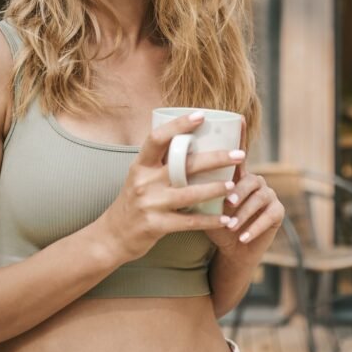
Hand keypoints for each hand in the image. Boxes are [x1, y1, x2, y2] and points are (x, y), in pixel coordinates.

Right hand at [98, 112, 243, 262]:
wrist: (112, 236)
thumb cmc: (134, 201)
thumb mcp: (140, 176)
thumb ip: (160, 162)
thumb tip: (191, 139)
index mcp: (141, 165)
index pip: (158, 138)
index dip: (179, 124)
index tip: (202, 115)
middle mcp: (144, 181)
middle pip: (184, 164)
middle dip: (216, 158)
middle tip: (239, 154)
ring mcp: (150, 204)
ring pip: (190, 194)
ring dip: (216, 189)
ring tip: (234, 184)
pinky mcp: (156, 226)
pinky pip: (189, 222)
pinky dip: (210, 221)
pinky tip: (225, 220)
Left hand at [205, 118, 283, 251]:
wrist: (232, 249)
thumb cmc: (214, 223)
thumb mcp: (203, 206)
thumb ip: (197, 190)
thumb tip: (172, 176)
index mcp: (238, 174)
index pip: (239, 153)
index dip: (241, 135)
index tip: (240, 118)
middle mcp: (255, 179)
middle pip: (250, 179)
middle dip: (239, 191)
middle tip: (228, 203)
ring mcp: (269, 194)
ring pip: (259, 198)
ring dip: (244, 213)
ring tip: (232, 226)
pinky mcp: (278, 212)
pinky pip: (269, 216)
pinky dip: (254, 228)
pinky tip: (243, 237)